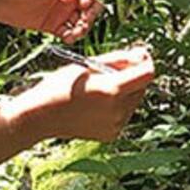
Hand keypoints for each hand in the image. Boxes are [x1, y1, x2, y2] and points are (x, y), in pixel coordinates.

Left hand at [0, 0, 102, 41]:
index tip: (84, 5)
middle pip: (91, 5)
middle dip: (90, 15)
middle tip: (81, 23)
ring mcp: (61, 11)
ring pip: (82, 21)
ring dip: (82, 28)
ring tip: (72, 34)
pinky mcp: (53, 25)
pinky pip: (69, 32)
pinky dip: (72, 36)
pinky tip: (66, 38)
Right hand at [6, 47, 154, 142]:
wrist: (42, 115)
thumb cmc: (61, 85)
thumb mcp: (89, 64)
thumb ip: (118, 59)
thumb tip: (142, 55)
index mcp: (113, 90)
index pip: (147, 73)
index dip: (145, 61)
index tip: (139, 55)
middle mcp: (118, 110)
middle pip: (142, 87)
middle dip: (133, 76)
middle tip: (112, 70)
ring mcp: (115, 125)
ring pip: (133, 101)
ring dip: (125, 91)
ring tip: (100, 88)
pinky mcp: (111, 134)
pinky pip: (123, 115)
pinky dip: (117, 106)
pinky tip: (97, 103)